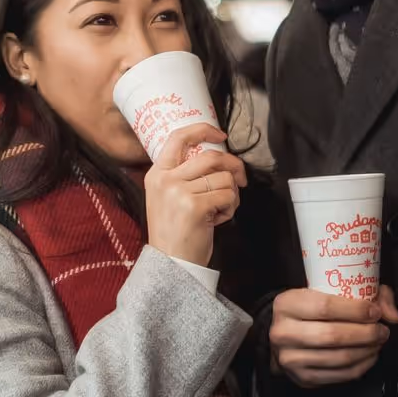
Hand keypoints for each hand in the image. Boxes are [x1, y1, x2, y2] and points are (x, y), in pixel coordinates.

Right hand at [144, 123, 246, 266]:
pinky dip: (230, 208)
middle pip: (211, 156)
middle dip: (234, 165)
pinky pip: (227, 196)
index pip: (178, 137)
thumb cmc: (175, 234)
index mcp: (156, 174)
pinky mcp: (195, 206)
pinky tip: (217, 220)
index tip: (220, 135)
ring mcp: (179, 192)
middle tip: (240, 179)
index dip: (203, 130)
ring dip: (231, 194)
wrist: (170, 266)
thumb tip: (218, 158)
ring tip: (220, 210)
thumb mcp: (168, 198)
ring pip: (224, 178)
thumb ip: (184, 175)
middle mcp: (165, 180)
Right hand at [269, 284, 397, 387]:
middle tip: (382, 330)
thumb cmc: (311, 307)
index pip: (325, 308)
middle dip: (365, 334)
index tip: (375, 312)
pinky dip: (360, 367)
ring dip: (366, 351)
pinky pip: (338, 376)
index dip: (355, 311)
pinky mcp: (302, 378)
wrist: (284, 334)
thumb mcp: (327, 289)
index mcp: (287, 304)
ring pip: (338, 358)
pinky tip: (369, 356)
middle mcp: (284, 332)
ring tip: (379, 342)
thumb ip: (363, 291)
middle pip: (333, 335)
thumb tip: (391, 314)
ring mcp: (291, 359)